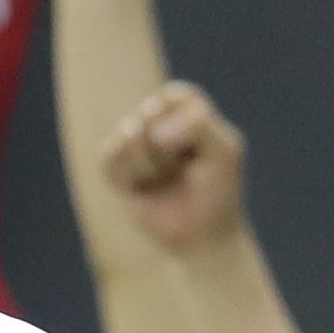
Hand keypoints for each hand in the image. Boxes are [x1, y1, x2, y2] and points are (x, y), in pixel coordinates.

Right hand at [102, 83, 248, 255]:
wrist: (201, 238)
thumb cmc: (218, 193)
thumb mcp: (224, 152)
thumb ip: (199, 124)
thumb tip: (153, 130)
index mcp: (189, 117)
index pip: (176, 94)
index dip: (178, 109)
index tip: (190, 136)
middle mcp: (160, 128)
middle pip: (150, 111)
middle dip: (168, 142)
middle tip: (184, 165)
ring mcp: (137, 149)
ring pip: (127, 132)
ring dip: (149, 159)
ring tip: (163, 178)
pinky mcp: (118, 172)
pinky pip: (109, 154)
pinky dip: (128, 169)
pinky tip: (141, 185)